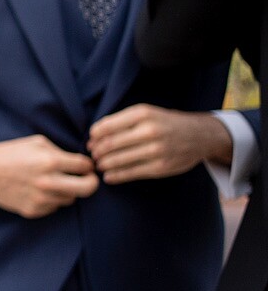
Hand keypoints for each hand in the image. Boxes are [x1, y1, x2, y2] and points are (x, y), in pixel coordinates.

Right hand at [0, 135, 96, 217]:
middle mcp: (48, 181)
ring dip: (68, 191)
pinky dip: (52, 200)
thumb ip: (60, 151)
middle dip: (92, 183)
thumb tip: (81, 163)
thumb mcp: (37, 142)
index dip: (88, 165)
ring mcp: (41, 198)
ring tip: (56, 183)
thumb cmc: (10, 153)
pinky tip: (39, 190)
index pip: (86, 166)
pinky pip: (54, 207)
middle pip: (88, 188)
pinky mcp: (33, 210)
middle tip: (88, 179)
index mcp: (50, 161)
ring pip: (71, 199)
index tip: (85, 166)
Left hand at [90, 105, 231, 183]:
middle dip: (97, 152)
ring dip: (103, 165)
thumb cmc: (165, 123)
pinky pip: (130, 173)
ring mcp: (156, 150)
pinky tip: (109, 177)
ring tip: (100, 166)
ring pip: (118, 160)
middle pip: (110, 144)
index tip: (91, 142)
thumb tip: (93, 135)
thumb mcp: (146, 113)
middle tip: (93, 156)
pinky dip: (115, 176)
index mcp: (142, 114)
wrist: (200, 135)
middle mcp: (149, 131)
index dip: (94, 137)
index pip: (106, 127)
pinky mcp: (160, 167)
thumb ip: (121, 121)